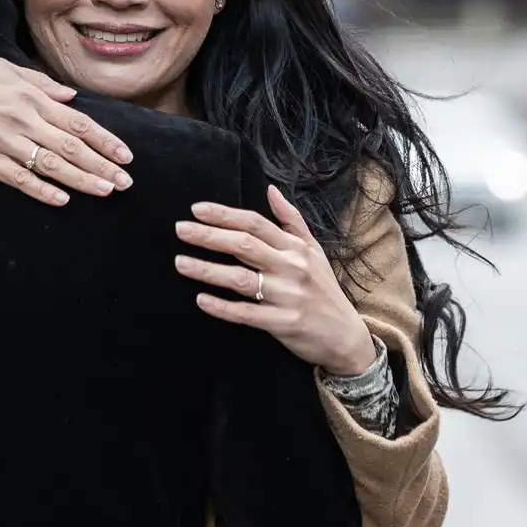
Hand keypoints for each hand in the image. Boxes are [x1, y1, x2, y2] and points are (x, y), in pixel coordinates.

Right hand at [0, 53, 133, 206]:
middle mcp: (21, 119)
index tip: (126, 156)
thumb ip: (41, 83)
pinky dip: (40, 189)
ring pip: (49, 165)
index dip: (105, 141)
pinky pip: (17, 178)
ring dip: (81, 180)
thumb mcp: (5, 68)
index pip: (77, 123)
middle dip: (102, 165)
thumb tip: (72, 97)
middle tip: (126, 183)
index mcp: (30, 97)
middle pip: (70, 147)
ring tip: (105, 192)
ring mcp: (2, 141)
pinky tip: (61, 199)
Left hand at [174, 186, 376, 376]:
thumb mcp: (313, 250)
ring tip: (181, 263)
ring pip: (241, 279)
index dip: (225, 215)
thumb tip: (271, 191)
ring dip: (208, 270)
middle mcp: (291, 268)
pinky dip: (222, 307)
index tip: (197, 210)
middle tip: (181, 230)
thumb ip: (291, 220)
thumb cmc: (324, 290)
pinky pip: (246, 314)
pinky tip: (201, 300)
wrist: (345, 335)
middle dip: (209, 236)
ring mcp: (287, 296)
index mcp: (295, 248)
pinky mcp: (282, 323)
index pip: (255, 224)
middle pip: (244, 246)